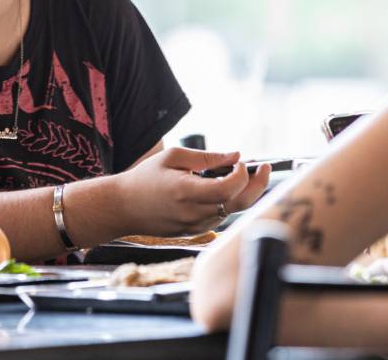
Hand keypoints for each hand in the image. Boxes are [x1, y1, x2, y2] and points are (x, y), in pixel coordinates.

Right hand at [115, 147, 270, 234]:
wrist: (123, 208)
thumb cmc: (144, 178)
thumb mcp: (172, 157)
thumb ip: (206, 157)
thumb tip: (235, 155)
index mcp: (187, 192)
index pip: (229, 188)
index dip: (242, 174)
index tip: (240, 161)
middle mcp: (194, 213)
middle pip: (240, 203)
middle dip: (258, 184)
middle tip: (264, 167)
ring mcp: (196, 226)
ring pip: (232, 211)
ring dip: (242, 192)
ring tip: (239, 173)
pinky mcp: (195, 232)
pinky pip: (220, 217)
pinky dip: (227, 202)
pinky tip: (221, 187)